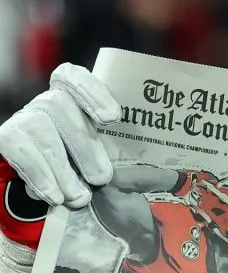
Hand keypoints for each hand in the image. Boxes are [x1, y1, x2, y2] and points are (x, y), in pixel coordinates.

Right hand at [0, 63, 119, 207]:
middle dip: (83, 144)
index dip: (89, 90)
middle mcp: (46, 103)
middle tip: (102, 178)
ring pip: (39, 129)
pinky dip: (40, 176)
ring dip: (62, 168)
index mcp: (75, 99)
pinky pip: (19, 151)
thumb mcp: (112, 160)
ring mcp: (25, 119)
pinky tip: (54, 196)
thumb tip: (167, 177)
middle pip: (59, 106)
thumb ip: (131, 161)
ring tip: (80, 197)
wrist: (53, 188)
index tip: (111, 118)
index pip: (71, 76)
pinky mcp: (8, 139)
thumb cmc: (91, 169)